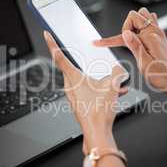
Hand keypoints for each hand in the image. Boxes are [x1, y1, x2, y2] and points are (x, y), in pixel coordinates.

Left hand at [43, 31, 127, 153]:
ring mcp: (74, 95)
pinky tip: (113, 92)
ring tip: (112, 82)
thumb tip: (119, 70)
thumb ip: (117, 73)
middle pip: (74, 67)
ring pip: (84, 80)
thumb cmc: (98, 111)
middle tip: (92, 59)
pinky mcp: (79, 102)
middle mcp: (70, 86)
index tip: (47, 35)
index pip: (59, 56)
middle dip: (85, 63)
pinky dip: (99, 88)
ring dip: (98, 79)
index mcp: (73, 78)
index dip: (52, 43)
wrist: (97, 132)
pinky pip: (88, 90)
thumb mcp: (112, 86)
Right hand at [94, 8, 166, 109]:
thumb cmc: (162, 75)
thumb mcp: (145, 64)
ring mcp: (158, 32)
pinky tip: (139, 38)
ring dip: (133, 24)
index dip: (109, 39)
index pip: (126, 31)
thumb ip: (135, 46)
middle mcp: (155, 32)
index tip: (98, 43)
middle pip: (134, 15)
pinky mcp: (158, 35)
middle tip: (127, 43)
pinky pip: (148, 21)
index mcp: (150, 38)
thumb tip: (126, 33)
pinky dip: (140, 26)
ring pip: (142, 15)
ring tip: (133, 40)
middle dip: (126, 26)